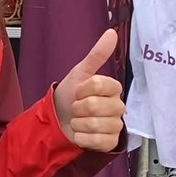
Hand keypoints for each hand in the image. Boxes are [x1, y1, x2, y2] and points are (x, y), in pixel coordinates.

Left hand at [53, 29, 124, 151]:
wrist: (57, 119)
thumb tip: (111, 33)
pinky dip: (83, 138)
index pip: (101, 84)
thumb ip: (97, 54)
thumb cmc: (69, 95)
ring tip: (77, 121)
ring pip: (97, 125)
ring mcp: (116, 125)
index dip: (83, 89)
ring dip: (78, 123)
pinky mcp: (110, 143)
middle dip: (78, 107)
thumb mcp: (80, 73)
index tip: (78, 91)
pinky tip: (80, 134)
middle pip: (97, 105)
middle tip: (76, 108)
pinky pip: (99, 141)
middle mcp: (118, 107)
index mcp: (113, 88)